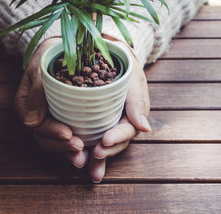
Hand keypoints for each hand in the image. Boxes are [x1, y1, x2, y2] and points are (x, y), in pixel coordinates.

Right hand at [14, 38, 87, 168]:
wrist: (60, 50)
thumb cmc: (49, 56)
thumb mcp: (40, 68)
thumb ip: (37, 91)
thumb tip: (32, 122)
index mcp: (25, 104)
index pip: (36, 125)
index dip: (51, 132)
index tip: (68, 133)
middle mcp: (35, 116)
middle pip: (44, 138)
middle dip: (62, 146)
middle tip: (80, 146)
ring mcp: (48, 120)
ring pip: (55, 143)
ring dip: (68, 151)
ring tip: (84, 155)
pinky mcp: (62, 120)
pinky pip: (66, 138)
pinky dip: (75, 147)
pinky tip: (87, 153)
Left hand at [88, 46, 150, 182]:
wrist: (110, 53)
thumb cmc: (124, 63)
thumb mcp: (132, 76)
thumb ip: (137, 101)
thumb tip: (145, 129)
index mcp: (134, 113)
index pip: (128, 129)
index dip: (117, 138)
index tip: (104, 142)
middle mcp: (122, 122)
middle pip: (115, 143)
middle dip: (105, 153)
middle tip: (93, 156)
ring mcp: (108, 124)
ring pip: (103, 146)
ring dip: (95, 159)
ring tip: (85, 167)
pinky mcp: (95, 123)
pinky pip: (91, 138)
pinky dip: (84, 150)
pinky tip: (75, 159)